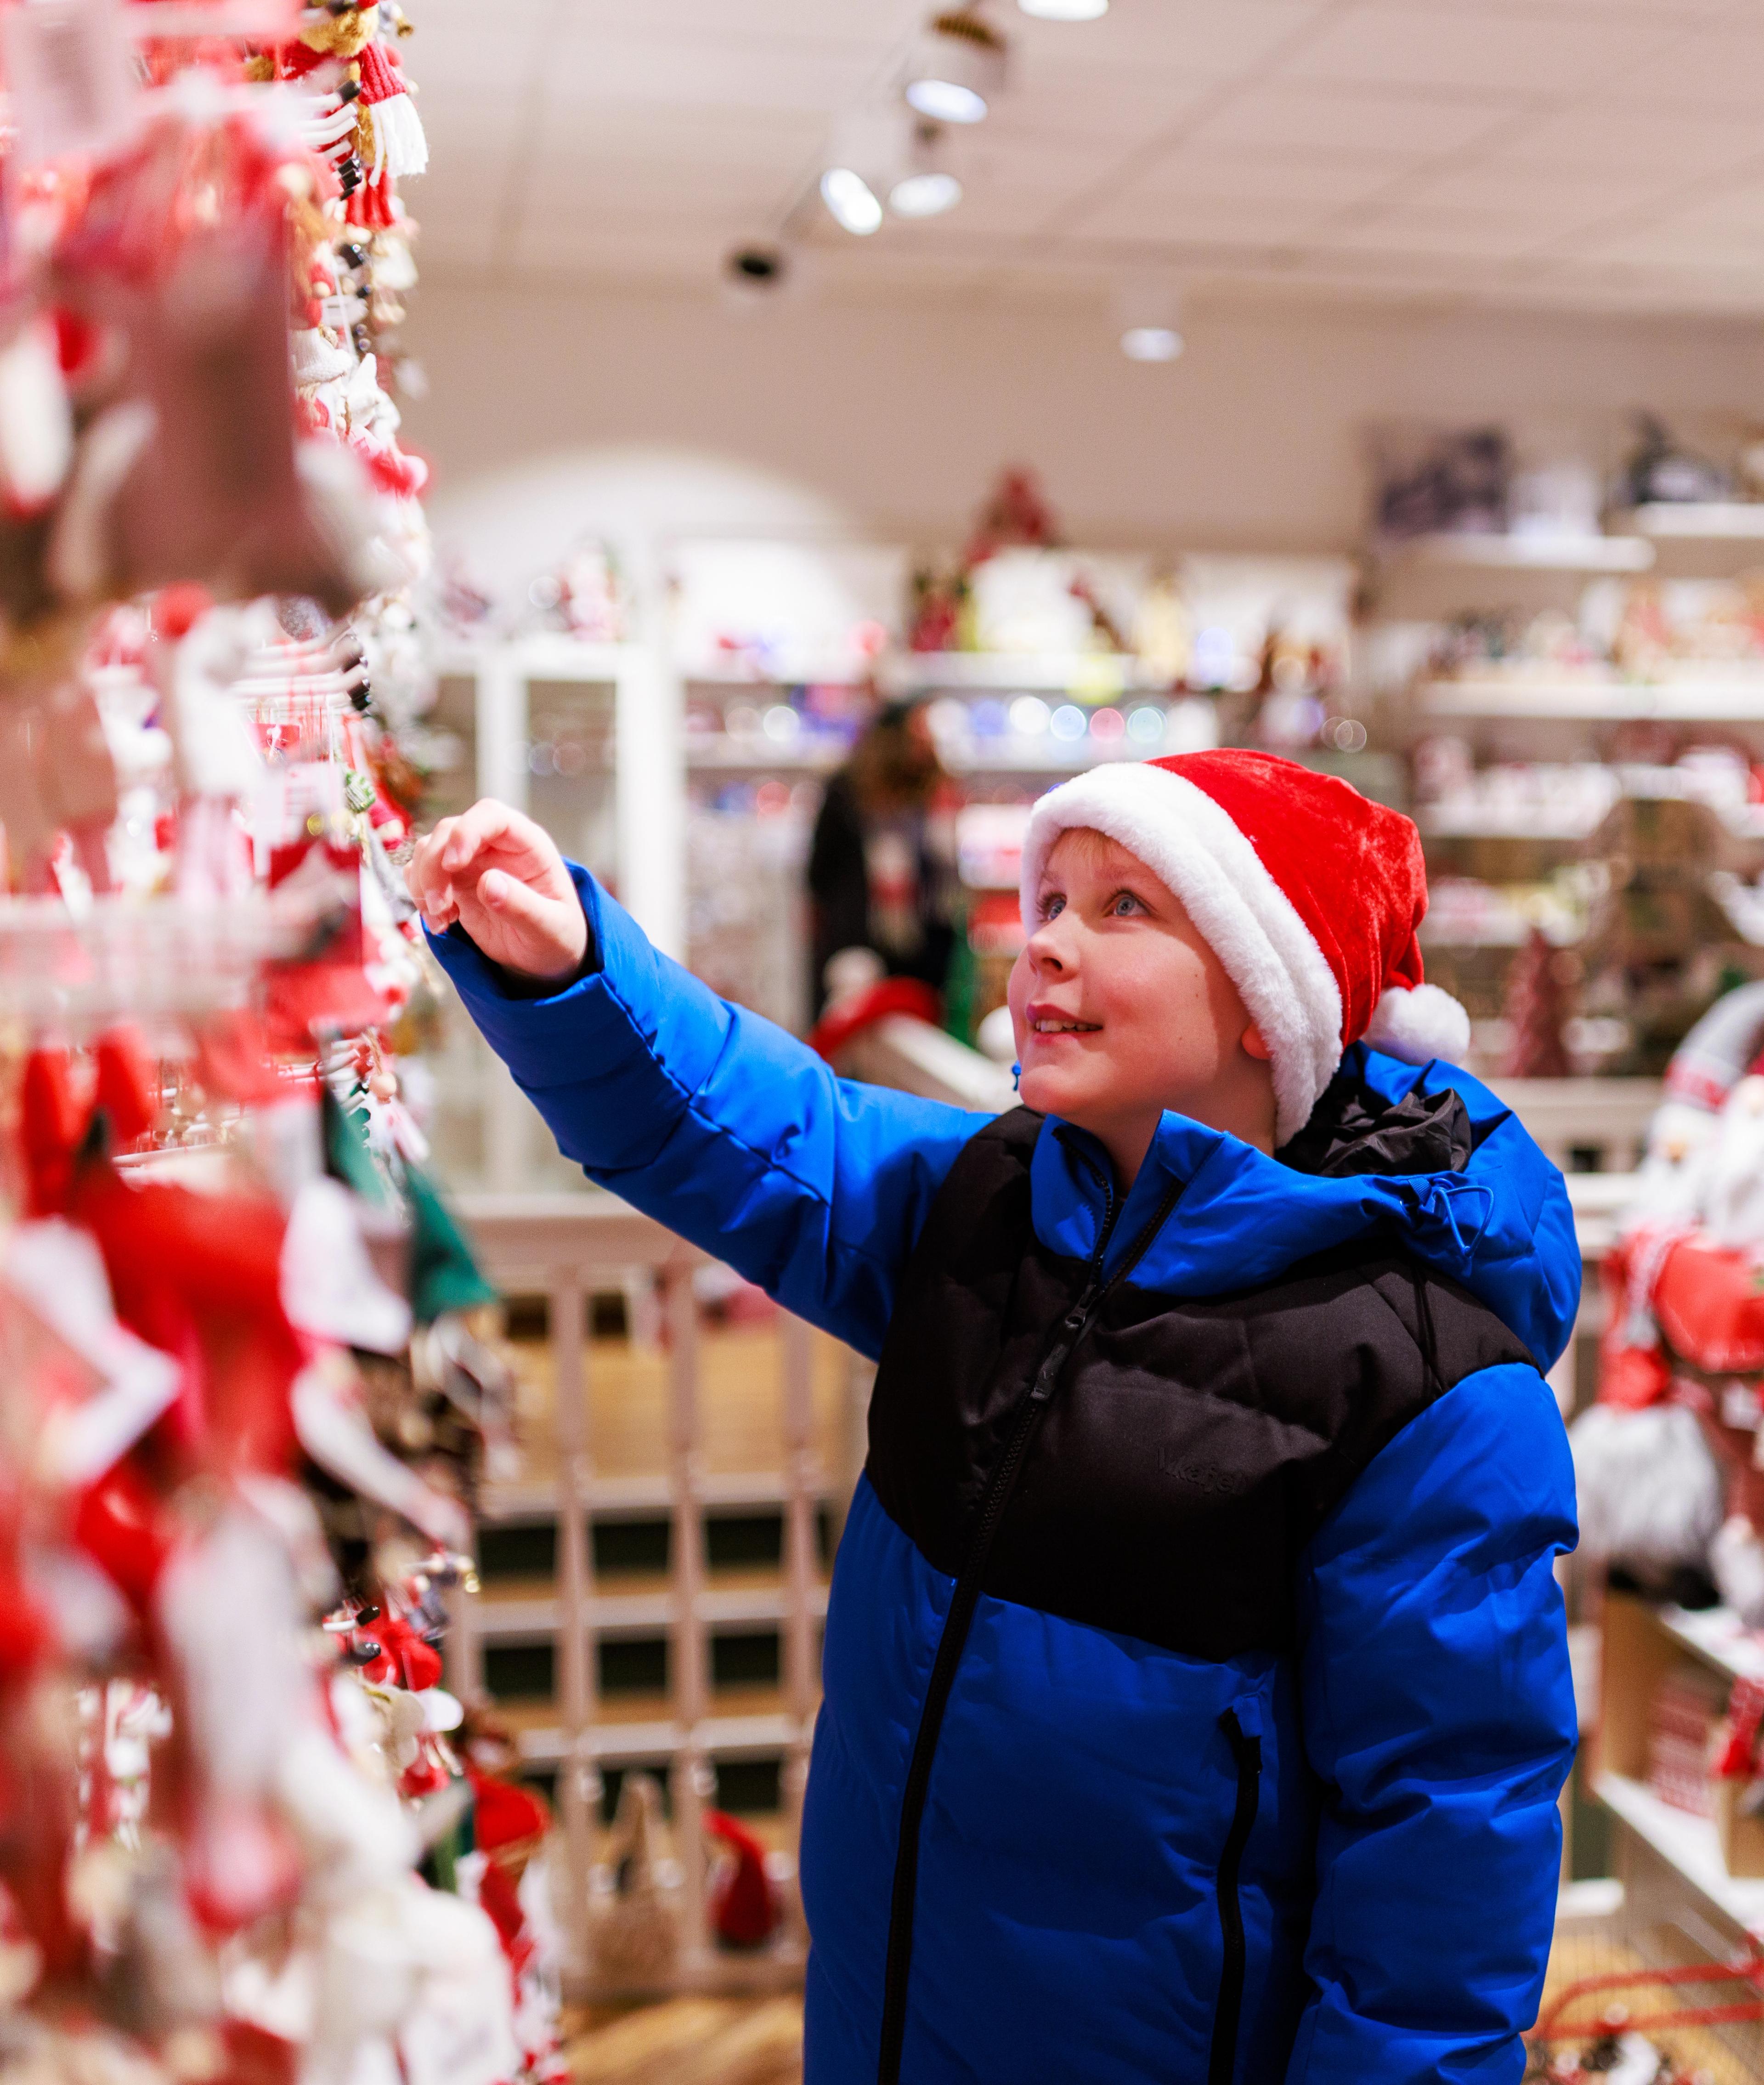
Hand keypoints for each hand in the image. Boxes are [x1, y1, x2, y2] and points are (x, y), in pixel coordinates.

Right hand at [406, 800, 588, 984]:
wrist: (545, 956)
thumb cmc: (557, 936)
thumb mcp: (550, 929)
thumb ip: (524, 907)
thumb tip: (488, 882)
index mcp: (528, 845)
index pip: (491, 815)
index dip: (467, 832)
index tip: (453, 864)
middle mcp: (496, 845)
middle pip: (449, 830)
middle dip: (434, 865)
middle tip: (439, 907)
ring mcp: (471, 861)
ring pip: (429, 849)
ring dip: (424, 882)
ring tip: (441, 920)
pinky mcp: (453, 880)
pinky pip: (422, 873)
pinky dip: (420, 895)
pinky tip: (441, 922)